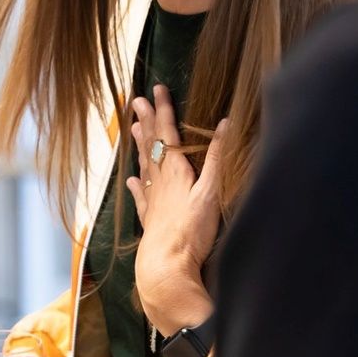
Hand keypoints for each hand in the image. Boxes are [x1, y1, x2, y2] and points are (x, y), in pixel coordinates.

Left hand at [126, 85, 227, 336]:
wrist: (166, 267)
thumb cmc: (191, 230)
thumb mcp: (211, 191)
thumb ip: (217, 158)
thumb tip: (225, 124)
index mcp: (175, 171)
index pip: (167, 134)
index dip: (164, 110)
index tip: (157, 89)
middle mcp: (160, 181)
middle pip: (152, 145)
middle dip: (147, 120)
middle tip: (136, 100)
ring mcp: (153, 201)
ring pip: (145, 165)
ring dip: (140, 145)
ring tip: (133, 128)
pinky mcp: (150, 219)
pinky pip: (141, 196)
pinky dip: (138, 185)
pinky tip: (132, 180)